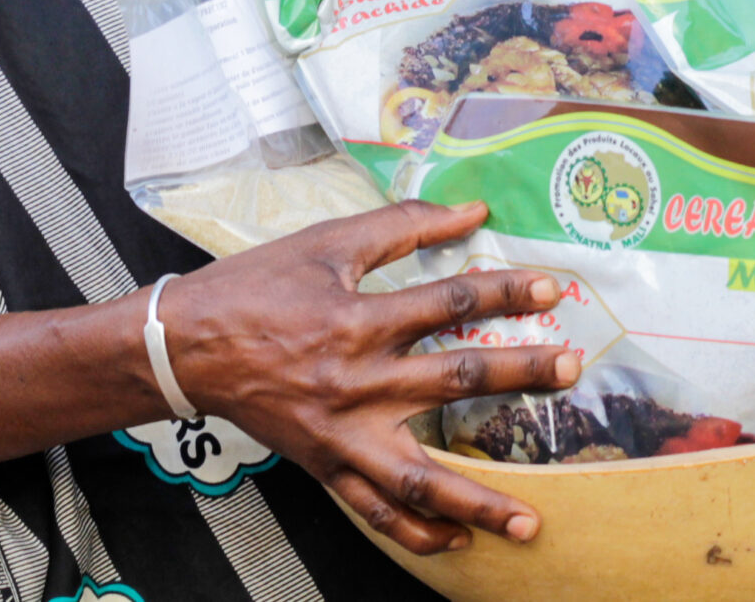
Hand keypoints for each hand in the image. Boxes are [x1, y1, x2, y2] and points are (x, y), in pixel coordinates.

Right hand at [156, 199, 577, 558]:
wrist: (184, 346)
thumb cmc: (255, 287)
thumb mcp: (327, 243)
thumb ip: (402, 226)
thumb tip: (470, 211)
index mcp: (358, 319)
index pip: (449, 301)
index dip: (503, 289)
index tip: (549, 286)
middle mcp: (356, 382)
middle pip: (453, 380)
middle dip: (519, 374)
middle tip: (570, 370)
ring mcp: (341, 433)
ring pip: (418, 477)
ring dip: (478, 502)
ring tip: (530, 522)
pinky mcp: (324, 465)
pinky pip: (373, 511)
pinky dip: (414, 532)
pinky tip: (456, 543)